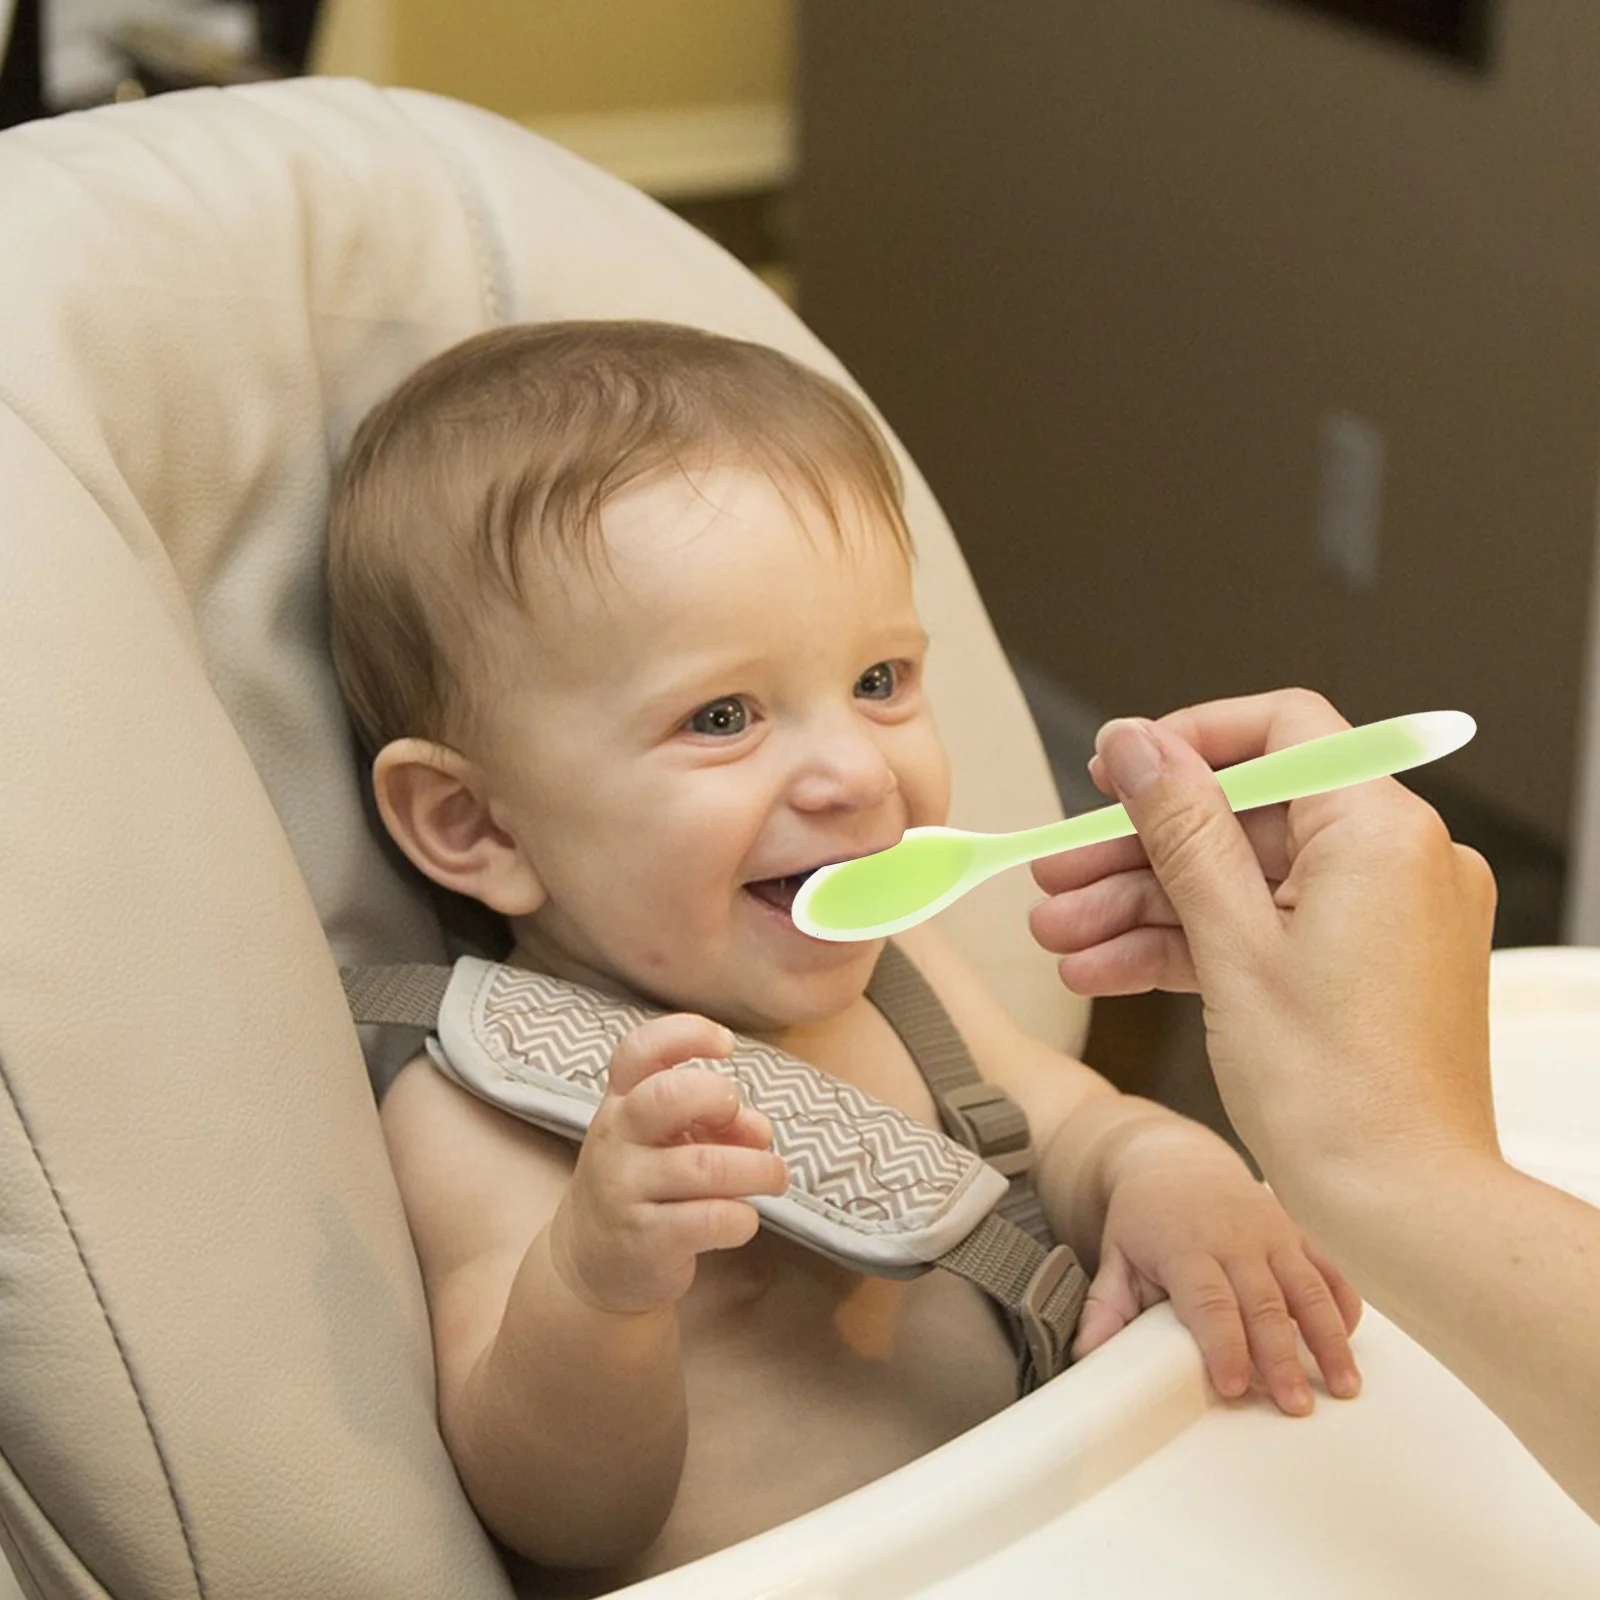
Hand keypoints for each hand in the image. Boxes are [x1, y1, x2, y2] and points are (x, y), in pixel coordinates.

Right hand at [549, 1014, 788, 1315]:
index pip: (639, 1051)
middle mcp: (616, 1138)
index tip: (726, 1044)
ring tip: (774, 1176)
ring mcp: (625, 1190)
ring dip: (757, 1168)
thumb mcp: (666, 1140)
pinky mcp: (645, 1240)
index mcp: (620, 1102)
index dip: (686, 1034)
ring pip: (705, 1166)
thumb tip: (758, 1128)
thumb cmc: (644, 1183)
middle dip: (721, 1098)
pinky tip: (742, 1219)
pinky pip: (710, 1219)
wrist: (590, 1263)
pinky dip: (743, 1217)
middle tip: (739, 1117)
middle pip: (669, 1097)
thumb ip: (714, 1120)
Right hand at [1028, 688, 1499, 1217]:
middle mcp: (1396, 863)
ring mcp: (1381, 919)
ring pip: (1241, 883)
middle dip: (1137, 851)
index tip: (1114, 769)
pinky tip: (1108, 970)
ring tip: (1063, 937)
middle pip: (1243, 818)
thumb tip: (1136, 746)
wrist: (1401, 1212)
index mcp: (1382, 834)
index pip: (1283, 731)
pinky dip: (1190, 947)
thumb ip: (1180, 828)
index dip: (1187, 742)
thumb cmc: (1341, 1096)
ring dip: (1144, 908)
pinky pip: (1263, 932)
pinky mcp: (1362, 969)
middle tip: (1059, 874)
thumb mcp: (1232, 943)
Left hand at [1073, 1129, 1362, 1415]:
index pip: (1208, 1301)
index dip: (1224, 1345)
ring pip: (1307, 1288)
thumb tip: (1087, 1357)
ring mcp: (1271, 1232)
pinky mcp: (1295, 1232)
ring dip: (1328, 1339)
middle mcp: (1234, 1237)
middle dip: (1282, 1357)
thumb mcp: (1115, 1254)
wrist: (1174, 1158)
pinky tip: (1349, 1343)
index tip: (1234, 1387)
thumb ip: (1104, 1307)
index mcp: (1185, 1245)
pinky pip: (1328, 1269)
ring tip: (1344, 1388)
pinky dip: (1343, 1305)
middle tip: (1296, 1406)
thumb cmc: (1144, 1217)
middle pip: (1264, 1302)